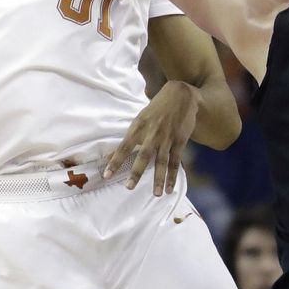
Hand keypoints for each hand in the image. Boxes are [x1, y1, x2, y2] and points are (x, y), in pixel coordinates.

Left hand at [104, 80, 199, 195]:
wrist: (181, 94)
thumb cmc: (158, 106)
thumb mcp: (142, 116)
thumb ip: (133, 134)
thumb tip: (116, 151)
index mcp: (139, 126)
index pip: (124, 146)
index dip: (115, 161)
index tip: (107, 175)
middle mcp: (152, 133)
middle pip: (143, 155)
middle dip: (136, 172)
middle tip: (129, 187)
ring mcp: (167, 138)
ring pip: (161, 161)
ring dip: (158, 178)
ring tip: (156, 194)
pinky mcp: (179, 141)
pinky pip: (175, 161)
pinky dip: (172, 176)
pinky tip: (169, 188)